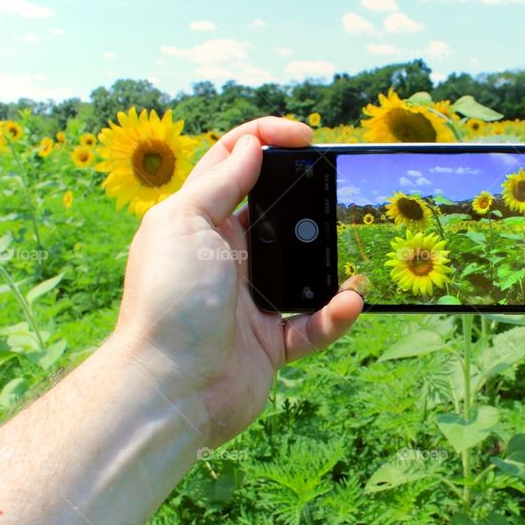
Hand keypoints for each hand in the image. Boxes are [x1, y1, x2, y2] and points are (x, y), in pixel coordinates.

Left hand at [113, 117, 362, 445]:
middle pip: (277, 215)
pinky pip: (312, 324)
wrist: (169, 388)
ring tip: (354, 259)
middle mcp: (226, 258)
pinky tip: (349, 303)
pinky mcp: (271, 341)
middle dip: (309, 202)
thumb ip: (220, 183)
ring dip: (330, 265)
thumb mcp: (186, 224)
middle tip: (339, 194)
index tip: (306, 137)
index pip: (234, 164)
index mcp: (200, 222)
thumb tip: (251, 145)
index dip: (266, 140)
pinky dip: (333, 315)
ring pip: (303, 271)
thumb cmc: (170, 300)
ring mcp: (250, 300)